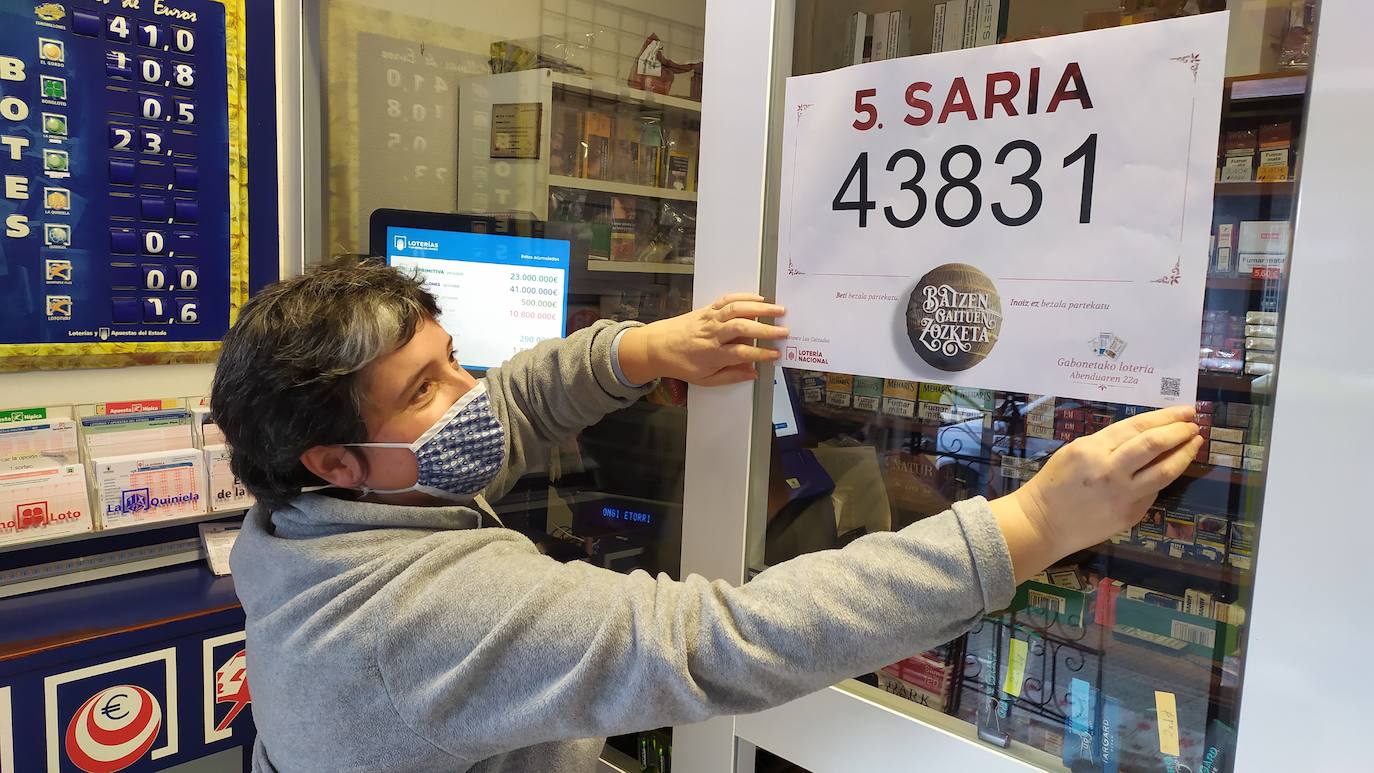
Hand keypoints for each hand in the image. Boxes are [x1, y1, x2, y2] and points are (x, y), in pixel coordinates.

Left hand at [617, 294, 787, 385]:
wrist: (656, 346)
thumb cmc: (681, 364)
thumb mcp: (704, 380)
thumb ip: (730, 377)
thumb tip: (753, 373)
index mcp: (712, 355)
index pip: (741, 354)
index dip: (760, 354)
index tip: (775, 354)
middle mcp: (712, 335)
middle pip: (742, 329)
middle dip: (765, 329)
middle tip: (784, 331)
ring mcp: (709, 319)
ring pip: (737, 310)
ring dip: (760, 308)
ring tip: (779, 310)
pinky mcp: (707, 309)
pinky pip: (727, 300)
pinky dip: (744, 296)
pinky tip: (759, 298)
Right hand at [989, 405, 1201, 582]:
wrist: (1043, 523)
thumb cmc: (1055, 484)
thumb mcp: (1075, 452)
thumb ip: (1107, 443)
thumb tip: (1144, 435)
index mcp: (1093, 450)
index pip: (1137, 428)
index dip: (1165, 417)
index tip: (1185, 411)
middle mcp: (1111, 471)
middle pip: (1154, 445)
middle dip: (1179, 432)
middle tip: (1195, 424)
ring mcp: (1124, 495)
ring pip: (1165, 471)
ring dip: (1184, 454)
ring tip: (1195, 442)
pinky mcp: (1131, 514)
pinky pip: (1153, 490)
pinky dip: (1165, 476)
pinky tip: (1171, 466)